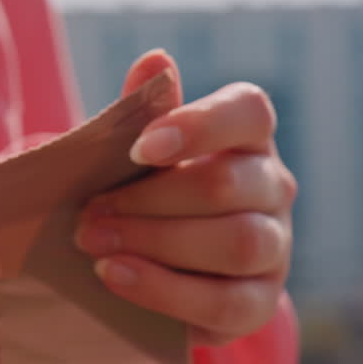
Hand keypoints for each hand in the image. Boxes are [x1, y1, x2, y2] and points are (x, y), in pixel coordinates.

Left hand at [74, 51, 296, 343]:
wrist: (140, 264)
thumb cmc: (138, 191)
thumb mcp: (130, 152)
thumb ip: (143, 111)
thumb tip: (155, 60)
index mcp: (246, 138)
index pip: (249, 112)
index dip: (198, 125)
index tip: (140, 147)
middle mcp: (272, 188)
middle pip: (227, 185)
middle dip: (149, 200)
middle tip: (88, 213)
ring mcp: (274, 247)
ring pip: (237, 242)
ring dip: (156, 242)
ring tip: (94, 244)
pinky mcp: (258, 303)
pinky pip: (228, 302)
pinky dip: (166, 290)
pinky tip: (116, 276)